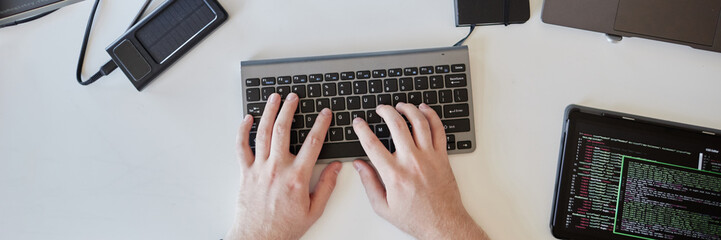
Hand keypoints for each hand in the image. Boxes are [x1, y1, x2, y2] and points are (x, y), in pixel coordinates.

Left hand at [226, 93, 341, 239]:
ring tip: (274, 98)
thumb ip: (327, 186)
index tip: (325, 114)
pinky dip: (243, 131)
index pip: (313, 143)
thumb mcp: (314, 209)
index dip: (321, 125)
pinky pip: (242, 147)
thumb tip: (337, 167)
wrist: (259, 238)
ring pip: (263, 133)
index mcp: (297, 177)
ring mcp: (259, 169)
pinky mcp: (246, 173)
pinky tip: (248, 119)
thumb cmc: (285, 227)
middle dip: (289, 109)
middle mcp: (277, 169)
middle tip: (293, 97)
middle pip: (284, 130)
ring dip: (269, 112)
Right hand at [352, 103, 488, 239]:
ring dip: (408, 109)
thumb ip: (369, 183)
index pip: (372, 144)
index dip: (362, 129)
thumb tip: (359, 165)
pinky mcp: (442, 157)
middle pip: (396, 125)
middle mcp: (412, 162)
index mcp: (394, 174)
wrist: (443, 223)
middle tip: (380, 109)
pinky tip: (424, 110)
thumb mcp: (383, 207)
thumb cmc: (415, 217)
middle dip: (385, 111)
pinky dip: (431, 116)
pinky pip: (438, 130)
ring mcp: (429, 157)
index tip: (358, 123)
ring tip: (400, 106)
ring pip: (418, 122)